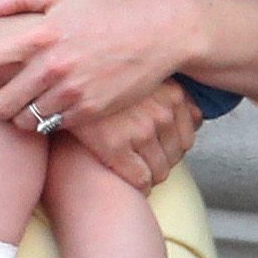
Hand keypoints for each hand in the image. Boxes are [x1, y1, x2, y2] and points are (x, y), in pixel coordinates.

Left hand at [0, 0, 185, 130]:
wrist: (157, 33)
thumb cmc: (106, 10)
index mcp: (40, 32)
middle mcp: (52, 64)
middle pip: (1, 101)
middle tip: (0, 101)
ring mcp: (72, 90)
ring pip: (25, 120)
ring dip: (20, 117)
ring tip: (26, 107)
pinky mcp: (90, 111)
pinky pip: (53, 126)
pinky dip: (47, 122)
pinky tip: (52, 109)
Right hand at [64, 82, 201, 193]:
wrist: (58, 79)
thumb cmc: (99, 77)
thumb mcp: (142, 73)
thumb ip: (171, 91)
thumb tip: (198, 116)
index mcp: (172, 92)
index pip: (190, 134)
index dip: (173, 144)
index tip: (157, 144)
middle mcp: (161, 111)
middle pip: (176, 155)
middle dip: (162, 160)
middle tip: (142, 156)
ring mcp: (140, 129)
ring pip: (160, 171)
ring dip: (149, 174)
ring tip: (132, 167)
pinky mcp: (116, 146)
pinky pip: (140, 179)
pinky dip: (136, 185)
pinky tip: (124, 177)